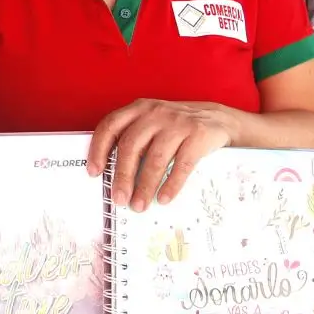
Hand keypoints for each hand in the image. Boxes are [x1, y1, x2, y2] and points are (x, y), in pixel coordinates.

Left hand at [90, 99, 236, 211]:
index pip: (111, 125)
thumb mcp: (153, 122)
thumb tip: (111, 175)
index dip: (99, 149)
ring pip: (155, 158)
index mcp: (139, 109)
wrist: (219, 119)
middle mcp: (156, 113)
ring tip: (140, 205)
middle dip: (123, 176)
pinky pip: (182, 164)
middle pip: (131, 146)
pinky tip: (164, 198)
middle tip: (119, 199)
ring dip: (145, 186)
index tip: (94, 172)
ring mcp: (178, 123)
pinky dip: (171, 184)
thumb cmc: (177, 126)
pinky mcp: (199, 135)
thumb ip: (134, 138)